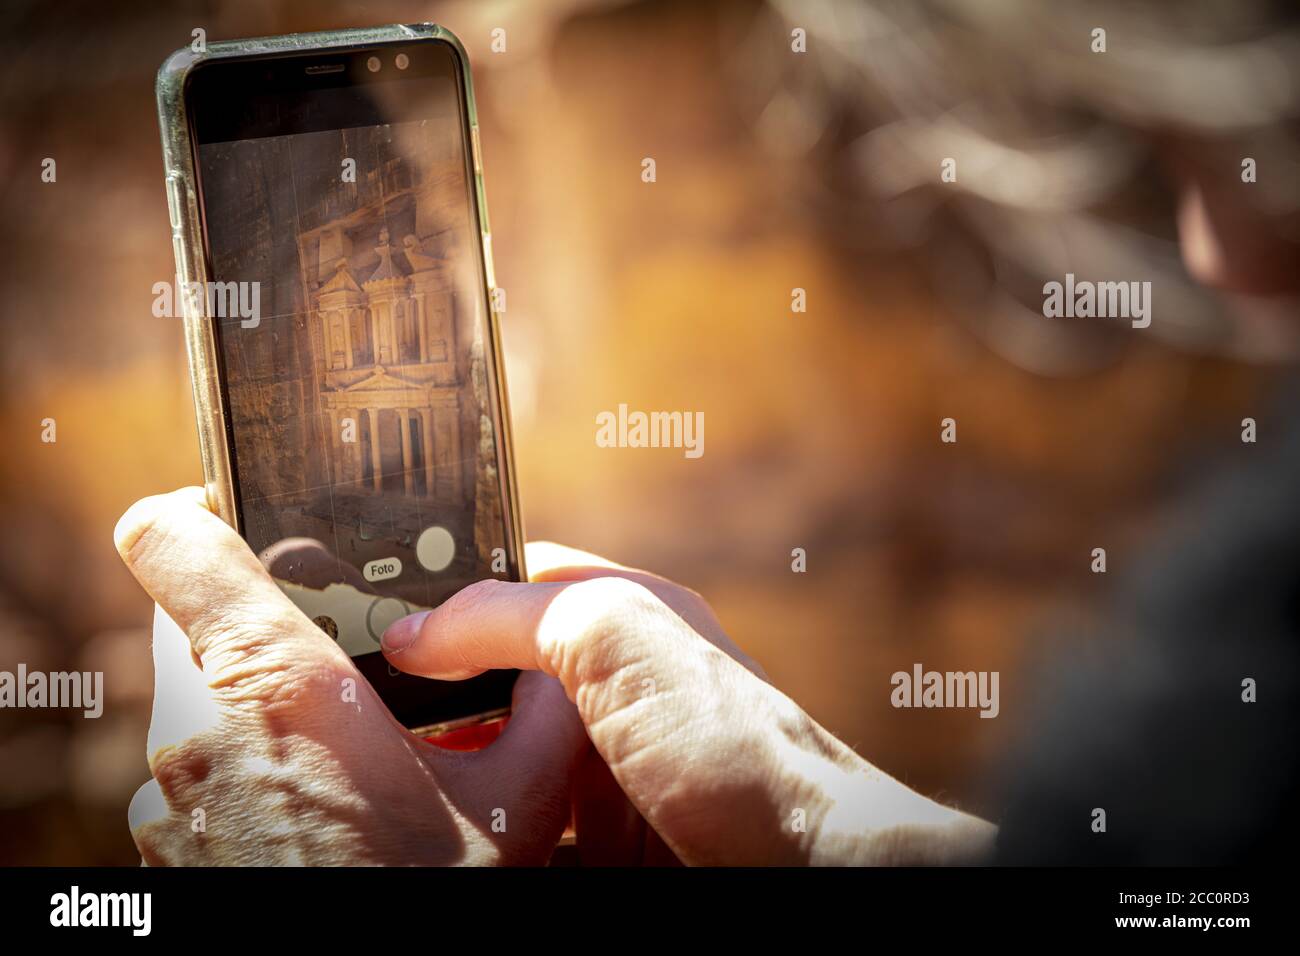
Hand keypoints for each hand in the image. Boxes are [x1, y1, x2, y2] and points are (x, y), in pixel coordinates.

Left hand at [116, 487, 584, 864]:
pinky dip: (257, 778)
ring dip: (273, 719)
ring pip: (211, 709)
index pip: (172, 537)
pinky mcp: (168, 852)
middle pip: (212, 629)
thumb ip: (545, 705)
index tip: (246, 505)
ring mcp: (170, 801)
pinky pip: (206, 777)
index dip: (200, 504)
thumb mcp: (513, 803)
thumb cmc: (423, 896)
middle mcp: (199, 734)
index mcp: (279, 686)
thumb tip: (567, 661)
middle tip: (361, 669)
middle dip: (286, 639)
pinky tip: (327, 821)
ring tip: (357, 765)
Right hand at [383, 542, 997, 865]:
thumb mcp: (618, 639)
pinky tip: (449, 832)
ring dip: (453, 767)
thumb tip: (416, 628)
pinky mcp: (604, 835)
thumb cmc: (735, 746)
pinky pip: (522, 824)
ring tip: (391, 773)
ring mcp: (608, 765)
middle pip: (495, 676)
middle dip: (436, 692)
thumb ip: (514, 613)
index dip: (449, 590)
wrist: (801, 871)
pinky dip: (485, 828)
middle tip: (367, 708)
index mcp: (626, 615)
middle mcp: (615, 685)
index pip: (514, 580)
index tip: (377, 616)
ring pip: (500, 757)